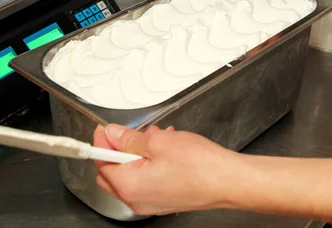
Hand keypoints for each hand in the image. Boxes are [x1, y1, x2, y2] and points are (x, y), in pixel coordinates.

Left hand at [93, 124, 242, 215]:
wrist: (229, 182)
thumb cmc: (200, 166)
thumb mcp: (158, 142)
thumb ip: (130, 139)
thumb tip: (113, 135)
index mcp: (129, 186)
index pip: (102, 163)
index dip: (102, 142)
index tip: (105, 129)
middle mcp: (137, 200)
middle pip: (112, 173)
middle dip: (118, 150)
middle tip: (130, 133)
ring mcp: (151, 203)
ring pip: (131, 176)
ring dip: (137, 155)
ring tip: (156, 138)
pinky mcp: (164, 201)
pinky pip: (146, 181)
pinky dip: (149, 165)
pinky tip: (165, 150)